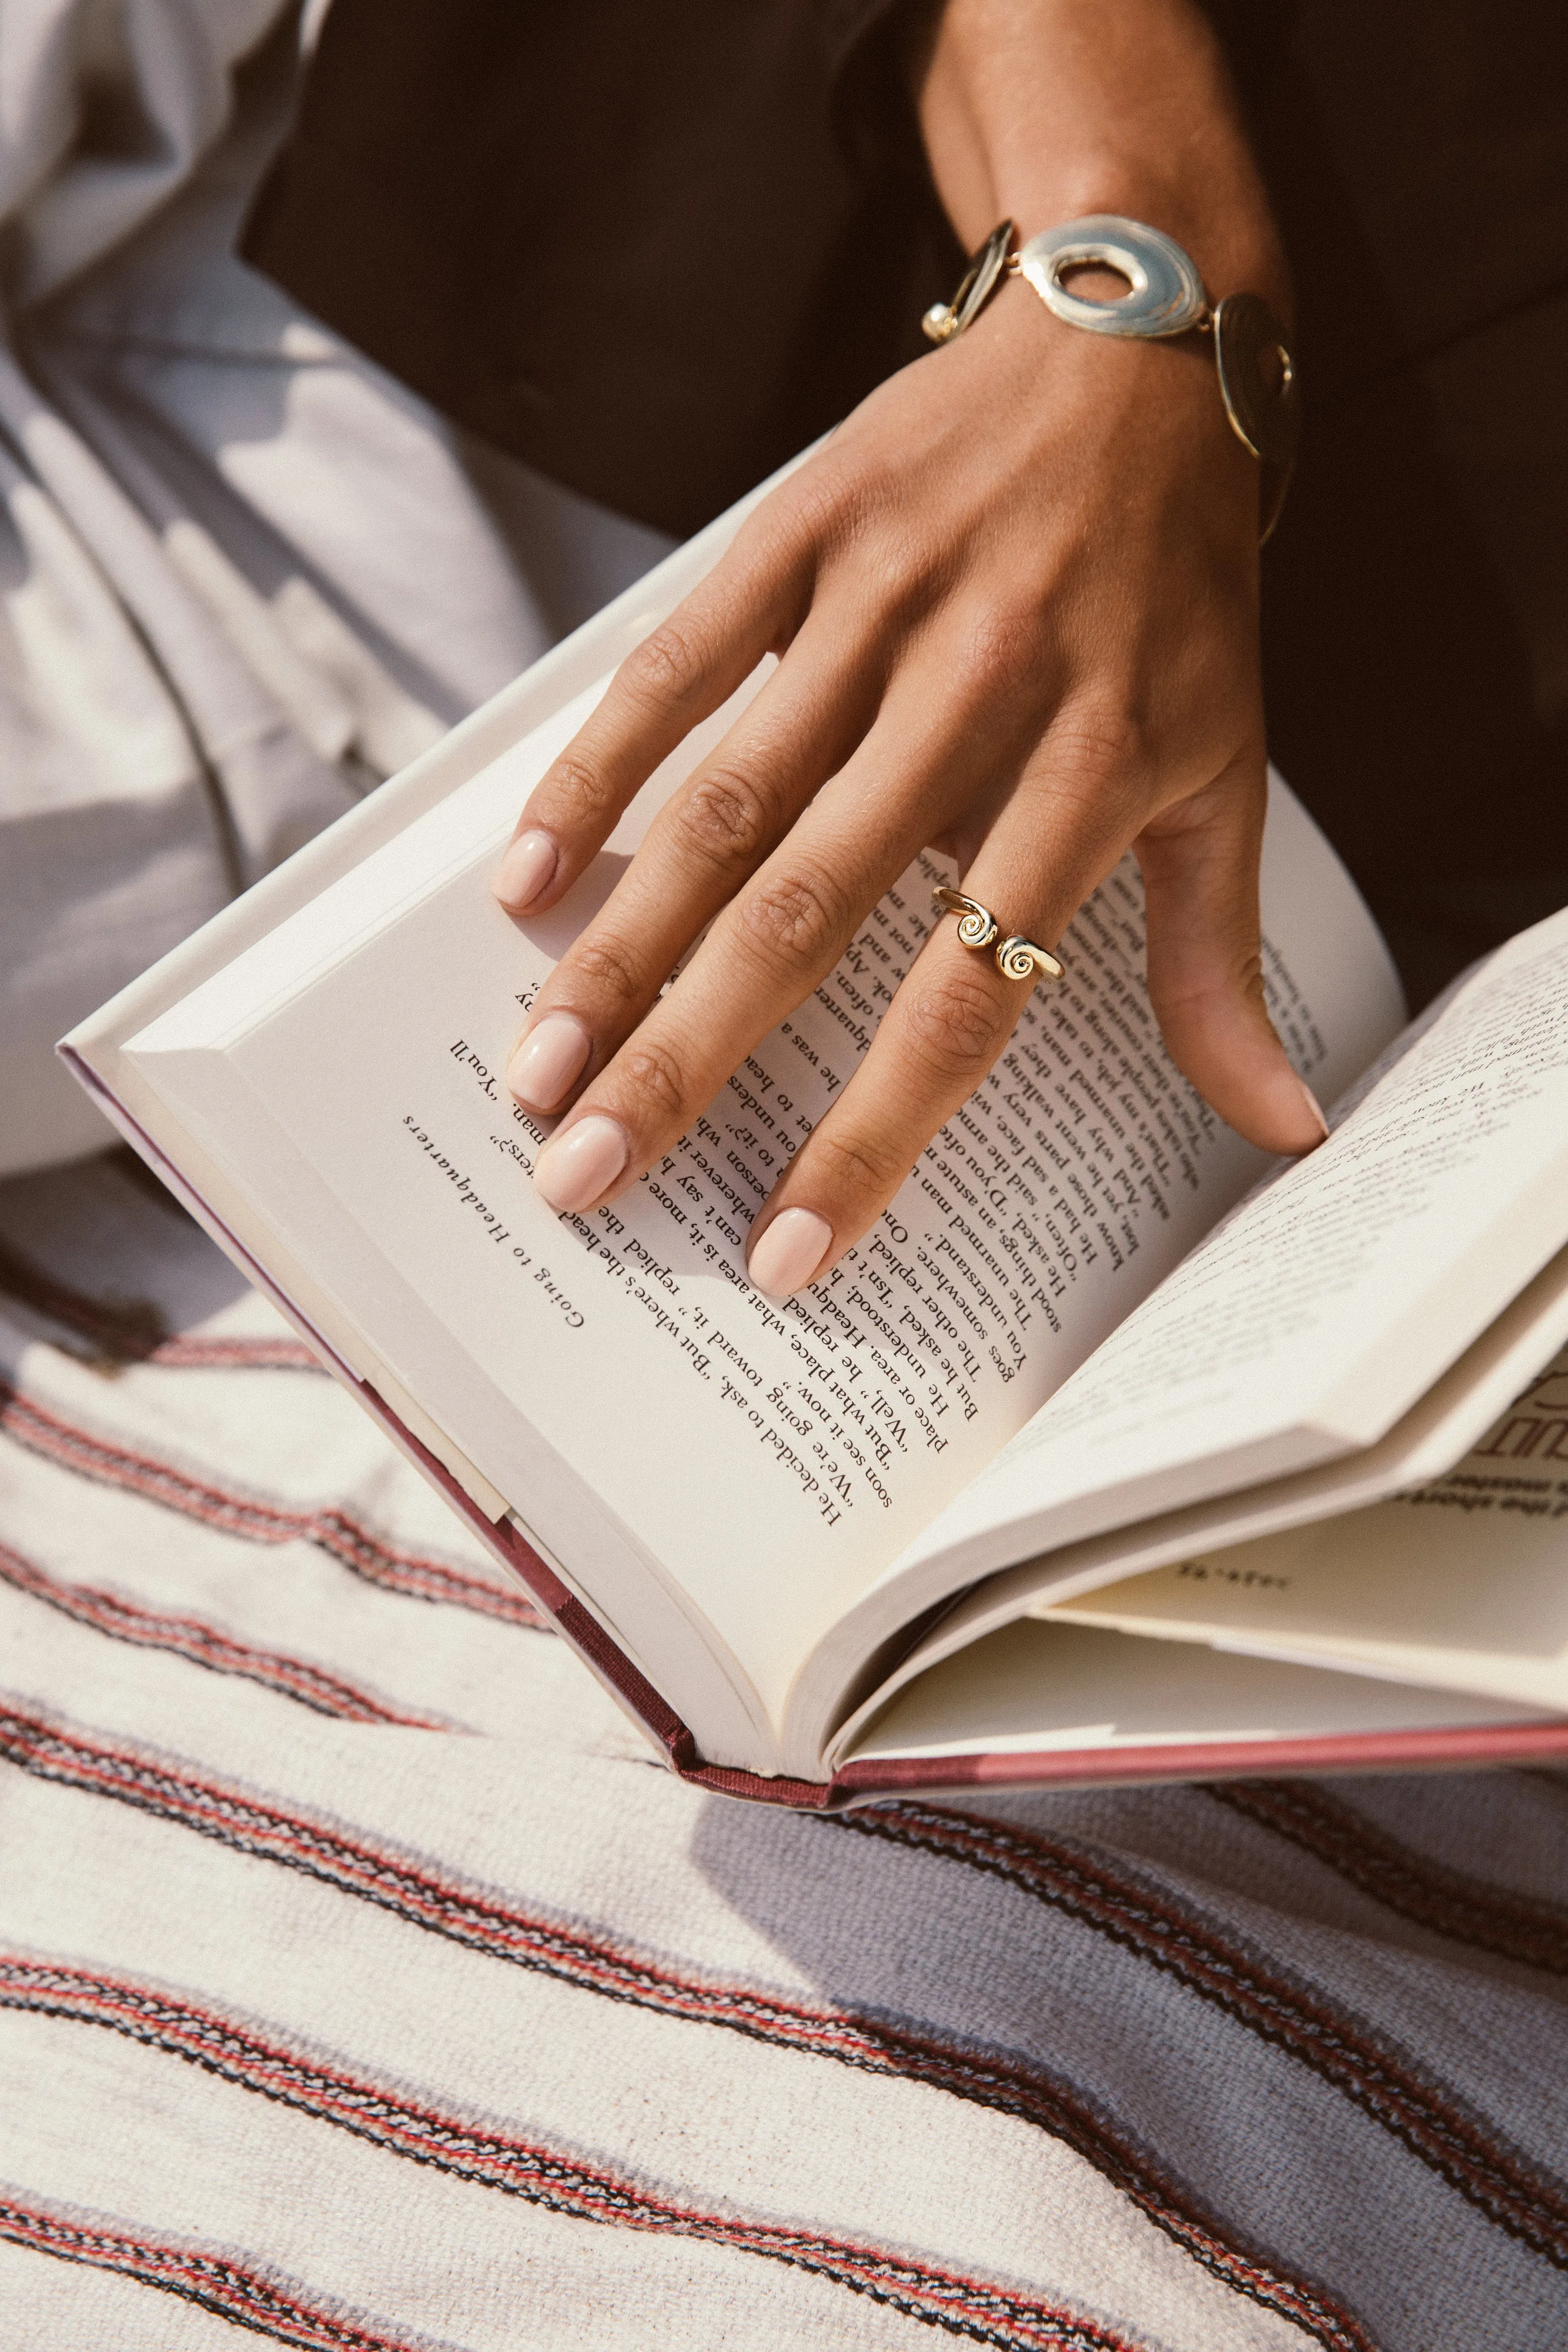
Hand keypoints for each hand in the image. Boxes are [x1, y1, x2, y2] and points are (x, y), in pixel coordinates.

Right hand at [492, 0, 1323, 1299]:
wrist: (1143, 350)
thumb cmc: (1181, 602)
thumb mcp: (1229, 774)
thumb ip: (1218, 961)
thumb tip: (1279, 1130)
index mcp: (1093, 775)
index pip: (968, 994)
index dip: (870, 1134)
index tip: (782, 1252)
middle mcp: (979, 694)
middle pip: (809, 912)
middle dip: (686, 1060)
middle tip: (584, 1178)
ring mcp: (882, 602)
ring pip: (724, 800)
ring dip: (619, 946)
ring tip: (535, 1071)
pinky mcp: (804, 528)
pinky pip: (679, 659)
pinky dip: (594, 767)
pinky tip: (520, 881)